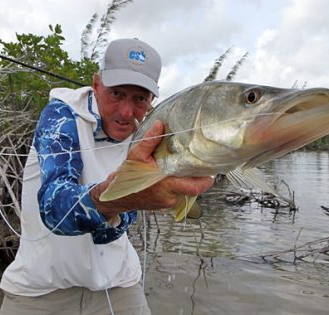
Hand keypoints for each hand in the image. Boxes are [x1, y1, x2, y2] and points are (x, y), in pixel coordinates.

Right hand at [90, 120, 213, 220]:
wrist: (117, 195)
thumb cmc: (126, 176)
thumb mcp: (136, 155)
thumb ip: (150, 140)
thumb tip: (160, 124)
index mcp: (165, 184)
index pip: (194, 187)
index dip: (206, 181)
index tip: (210, 171)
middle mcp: (169, 196)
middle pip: (194, 191)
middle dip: (201, 181)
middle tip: (203, 169)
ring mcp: (168, 202)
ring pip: (186, 193)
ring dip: (188, 183)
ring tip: (187, 170)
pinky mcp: (165, 205)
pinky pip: (178, 196)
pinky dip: (179, 187)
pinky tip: (175, 177)